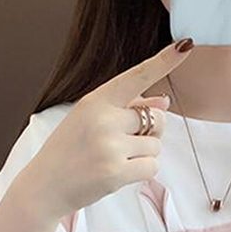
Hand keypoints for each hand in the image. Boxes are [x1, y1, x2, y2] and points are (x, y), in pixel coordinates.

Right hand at [21, 39, 193, 222]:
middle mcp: (103, 119)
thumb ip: (128, 109)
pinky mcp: (115, 172)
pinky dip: (143, 172)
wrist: (45, 185)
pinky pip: (152, 167)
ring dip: (144, 155)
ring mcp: (109, 146)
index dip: (163, 62)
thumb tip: (164, 100)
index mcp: (96, 100)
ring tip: (117, 159)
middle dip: (152, 131)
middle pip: (157, 118)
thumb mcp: (91, 120)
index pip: (136, 76)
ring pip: (156, 146)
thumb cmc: (69, 150)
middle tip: (128, 142)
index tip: (185, 46)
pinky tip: (121, 173)